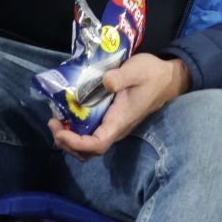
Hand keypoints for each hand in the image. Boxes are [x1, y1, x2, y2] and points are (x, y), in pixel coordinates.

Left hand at [48, 54, 191, 157]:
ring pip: (88, 145)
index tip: (61, 131)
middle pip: (89, 151)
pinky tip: (68, 115)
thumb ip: (120, 77)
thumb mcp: (137, 70)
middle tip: (53, 123)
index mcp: (120, 121)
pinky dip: (75, 131)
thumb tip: (103, 81)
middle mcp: (116, 128)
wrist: (168, 78)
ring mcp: (113, 125)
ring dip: (69, 139)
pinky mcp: (111, 120)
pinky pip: (91, 134)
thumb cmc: (152, 75)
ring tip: (56, 122)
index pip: (97, 144)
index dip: (76, 143)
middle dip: (67, 143)